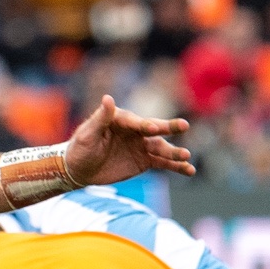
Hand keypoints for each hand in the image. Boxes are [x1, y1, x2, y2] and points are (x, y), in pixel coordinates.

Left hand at [63, 95, 193, 184]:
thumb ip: (100, 118)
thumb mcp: (87, 134)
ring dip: (175, 152)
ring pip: (162, 147)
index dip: (143, 125)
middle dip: (169, 128)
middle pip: (155, 128)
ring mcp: (142, 145)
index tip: (152, 128)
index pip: (135, 122)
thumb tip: (107, 98)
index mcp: (121, 119)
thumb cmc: (80, 148)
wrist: (80, 169)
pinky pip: (163, 163)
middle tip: (184, 126)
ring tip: (186, 156)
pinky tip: (189, 170)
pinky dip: (176, 166)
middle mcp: (136, 130)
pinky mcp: (145, 160)